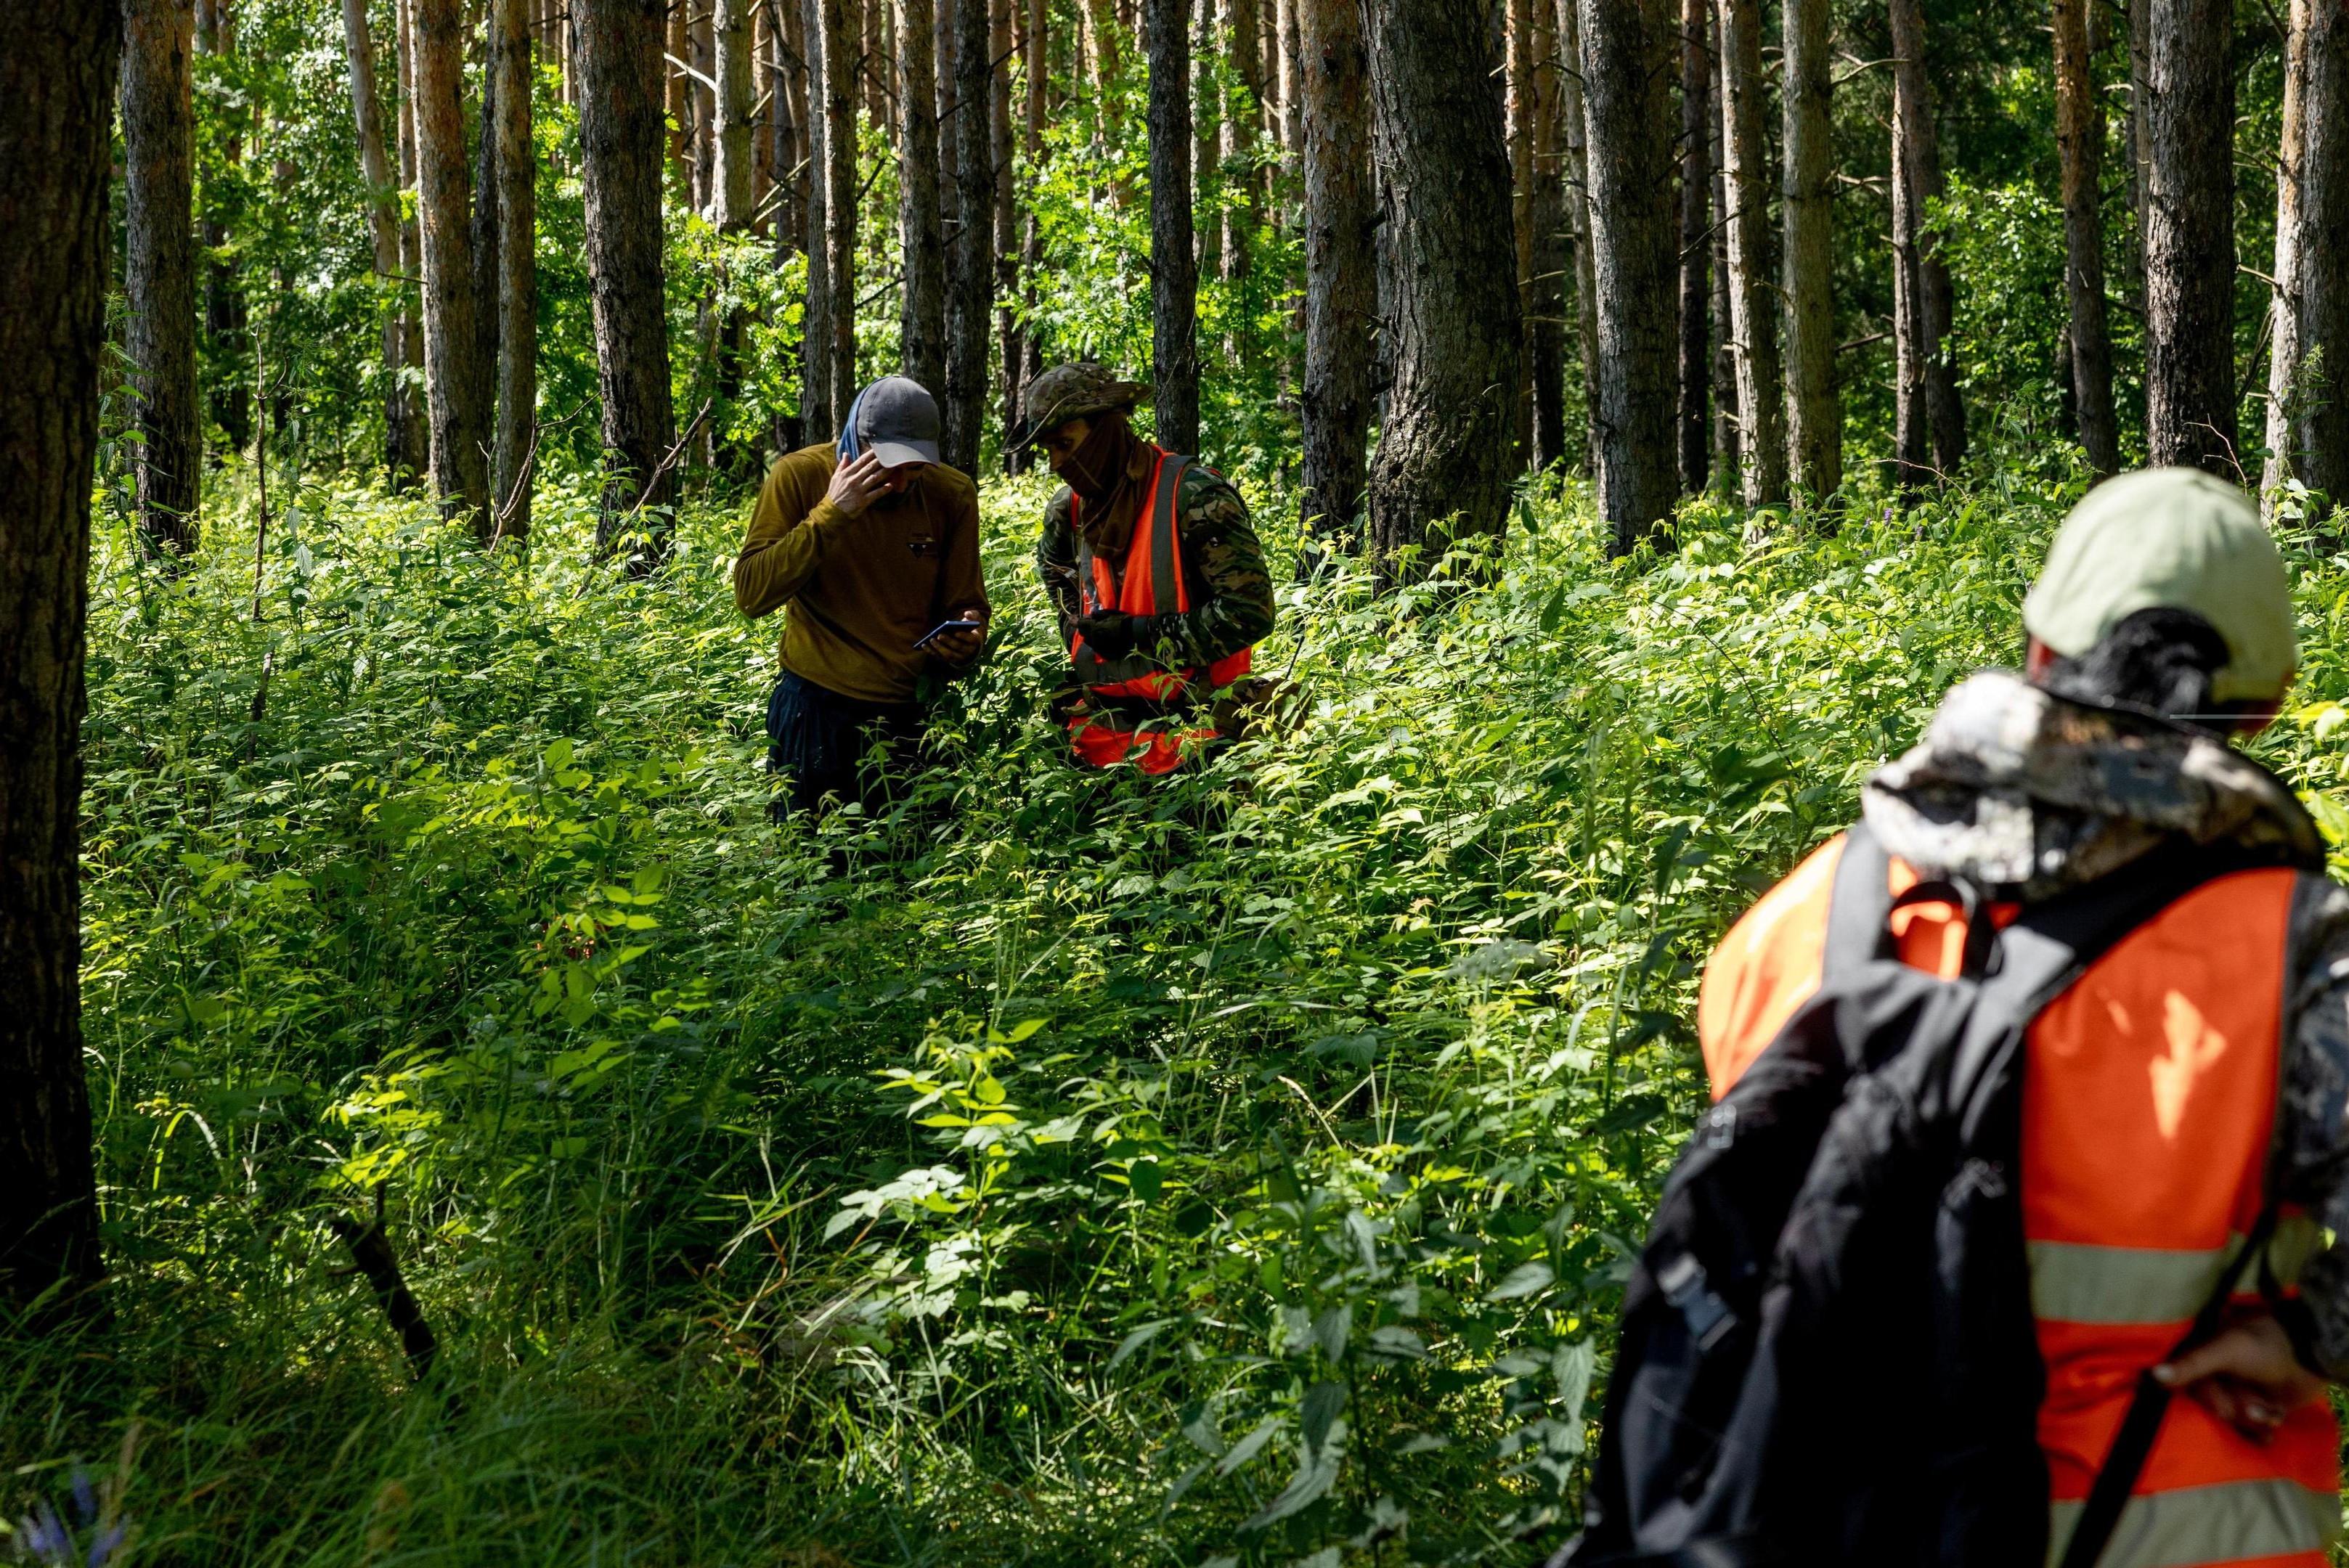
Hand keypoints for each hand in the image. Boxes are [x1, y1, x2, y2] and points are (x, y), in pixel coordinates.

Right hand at [825, 451, 893, 517]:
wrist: (832, 511)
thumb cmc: (834, 493)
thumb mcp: (836, 477)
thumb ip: (842, 465)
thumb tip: (846, 453)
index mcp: (847, 473)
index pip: (861, 461)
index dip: (870, 454)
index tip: (878, 449)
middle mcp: (854, 480)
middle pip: (869, 467)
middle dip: (880, 461)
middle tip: (889, 455)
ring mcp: (859, 490)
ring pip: (874, 478)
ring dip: (885, 472)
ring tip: (893, 467)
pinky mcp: (863, 500)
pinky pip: (875, 493)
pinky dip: (883, 489)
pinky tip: (890, 485)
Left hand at [930, 606, 985, 664]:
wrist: (966, 641)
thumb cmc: (968, 628)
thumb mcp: (973, 620)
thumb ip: (972, 615)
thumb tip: (967, 614)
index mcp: (974, 641)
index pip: (971, 639)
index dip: (964, 636)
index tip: (956, 632)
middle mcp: (967, 651)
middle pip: (958, 647)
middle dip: (948, 642)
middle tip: (939, 635)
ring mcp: (957, 657)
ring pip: (948, 654)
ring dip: (939, 648)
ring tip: (931, 639)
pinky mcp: (947, 659)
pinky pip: (939, 657)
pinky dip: (931, 651)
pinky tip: (923, 645)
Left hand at [1078, 612, 1145, 659]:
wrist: (1137, 635)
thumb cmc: (1124, 621)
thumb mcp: (1110, 614)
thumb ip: (1097, 615)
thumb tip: (1087, 616)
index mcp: (1094, 628)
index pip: (1080, 625)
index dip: (1075, 621)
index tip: (1071, 618)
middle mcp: (1095, 640)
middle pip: (1084, 634)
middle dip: (1086, 628)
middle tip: (1093, 624)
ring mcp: (1100, 649)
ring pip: (1090, 642)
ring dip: (1092, 637)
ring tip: (1101, 632)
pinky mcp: (1105, 655)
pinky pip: (1098, 649)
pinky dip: (1099, 644)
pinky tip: (1106, 640)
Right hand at [2153, 1314, 2326, 1440]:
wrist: (2310, 1356)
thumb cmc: (2264, 1346)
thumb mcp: (2226, 1350)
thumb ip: (2192, 1364)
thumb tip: (2153, 1375)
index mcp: (2202, 1357)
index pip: (2188, 1387)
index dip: (2208, 1399)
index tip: (2222, 1406)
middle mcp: (2216, 1376)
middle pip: (2212, 1409)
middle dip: (2236, 1411)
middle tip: (2254, 1406)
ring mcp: (2237, 1393)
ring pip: (2232, 1421)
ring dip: (2253, 1421)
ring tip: (2270, 1414)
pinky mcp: (2257, 1408)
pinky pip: (2249, 1429)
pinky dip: (2261, 1431)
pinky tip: (2271, 1427)